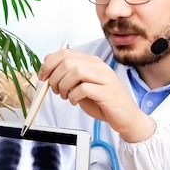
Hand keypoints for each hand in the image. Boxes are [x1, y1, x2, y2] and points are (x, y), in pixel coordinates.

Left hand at [38, 48, 155, 141]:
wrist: (126, 117)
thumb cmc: (103, 102)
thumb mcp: (81, 85)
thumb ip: (67, 73)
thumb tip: (47, 62)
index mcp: (91, 62)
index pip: (65, 53)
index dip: (49, 64)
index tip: (43, 77)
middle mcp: (98, 66)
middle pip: (68, 61)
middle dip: (55, 77)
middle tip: (56, 90)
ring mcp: (104, 78)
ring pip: (76, 72)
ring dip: (64, 86)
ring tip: (66, 96)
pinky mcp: (107, 92)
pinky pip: (84, 88)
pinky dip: (74, 96)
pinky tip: (75, 101)